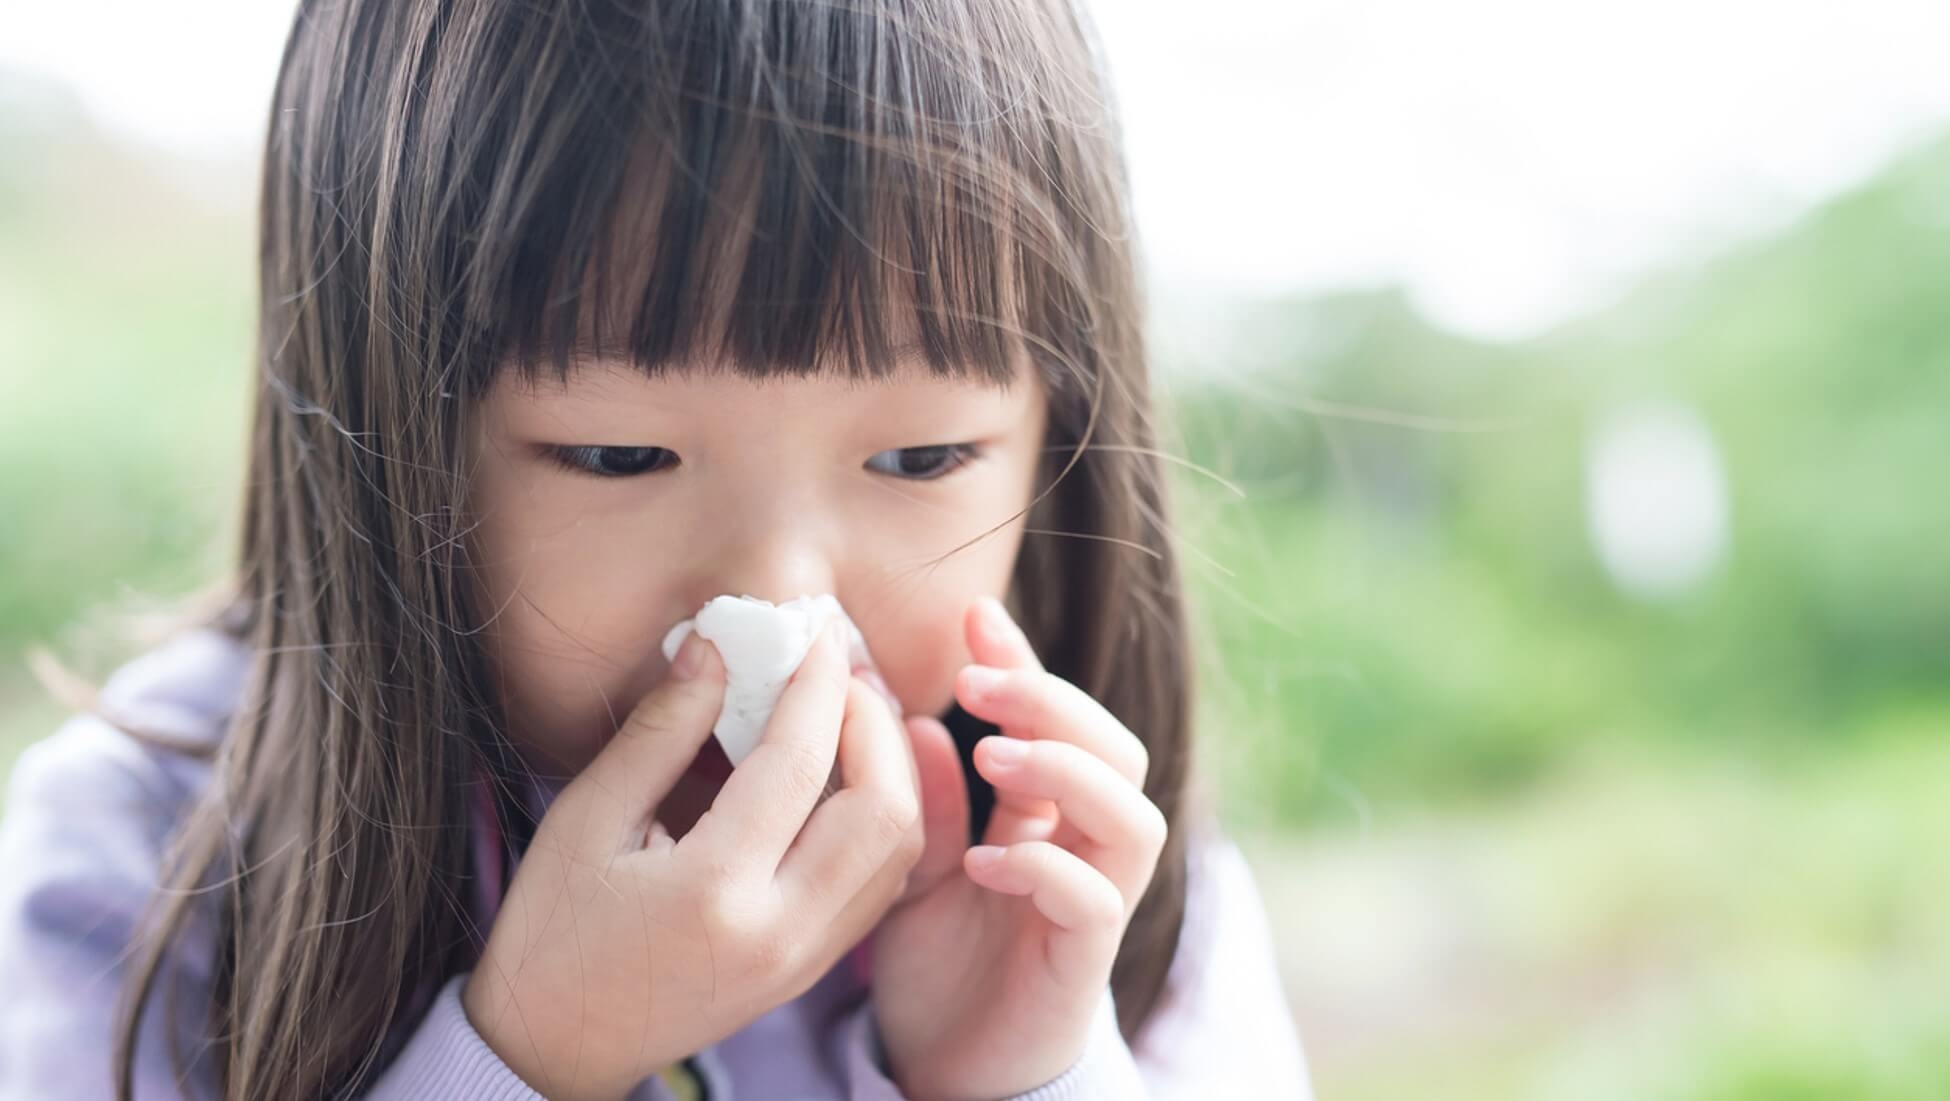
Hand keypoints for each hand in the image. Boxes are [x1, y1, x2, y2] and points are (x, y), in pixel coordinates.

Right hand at [462, 622, 924, 1100]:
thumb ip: (661, 730)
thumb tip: (715, 646)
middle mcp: (780, 931)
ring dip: (891, 770)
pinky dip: (881, 818)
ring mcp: (806, 959)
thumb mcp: (587, 819)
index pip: (797, 764)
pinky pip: (881, 883)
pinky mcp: (813, 970)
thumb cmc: (553, 932)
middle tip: (838, 674)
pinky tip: (844, 776)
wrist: (553, 1049)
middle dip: (874, 724)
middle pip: (883, 809)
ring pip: (898, 849)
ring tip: (847, 714)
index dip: (815, 685)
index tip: (814, 631)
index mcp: (714, 891)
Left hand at [868, 597, 1166, 1100]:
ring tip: (996, 755)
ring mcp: (1092, 904)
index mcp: (1044, 816)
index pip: (1057, 720)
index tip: (975, 615)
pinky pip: (1097, 901)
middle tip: (975, 683)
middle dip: (1054, 702)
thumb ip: (918, 801)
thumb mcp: (906, 867)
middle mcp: (1083, 849)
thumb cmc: (935, 964)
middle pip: (1117, 750)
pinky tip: (986, 863)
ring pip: (1134, 816)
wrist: (942, 1069)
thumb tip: (910, 719)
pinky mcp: (1082, 963)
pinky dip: (1048, 870)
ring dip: (1068, 772)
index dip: (1026, 663)